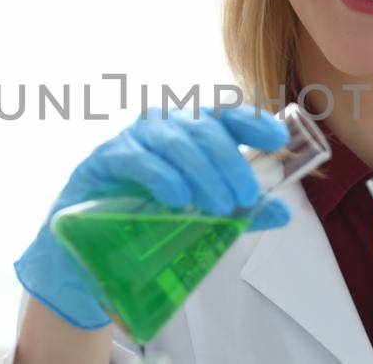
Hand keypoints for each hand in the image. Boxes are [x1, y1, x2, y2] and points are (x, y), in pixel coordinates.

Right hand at [14, 105, 292, 329]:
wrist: (88, 256)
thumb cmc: (149, 225)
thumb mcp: (204, 219)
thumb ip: (241, 212)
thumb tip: (283, 211)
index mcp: (190, 133)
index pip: (226, 115)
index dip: (252, 121)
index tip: (277, 140)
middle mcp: (162, 127)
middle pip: (203, 127)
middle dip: (230, 161)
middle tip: (245, 196)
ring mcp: (131, 139)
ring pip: (173, 139)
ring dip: (202, 170)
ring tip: (219, 204)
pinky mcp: (103, 159)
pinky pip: (136, 158)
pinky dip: (162, 175)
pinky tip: (178, 197)